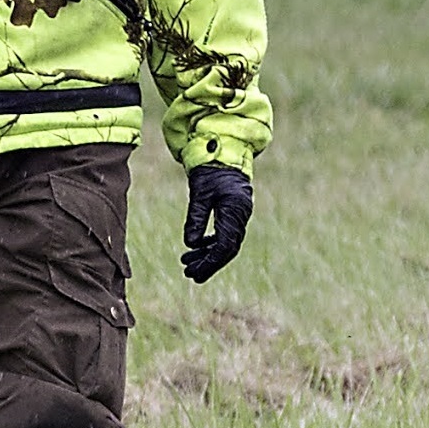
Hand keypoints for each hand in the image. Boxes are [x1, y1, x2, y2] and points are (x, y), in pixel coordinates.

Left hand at [182, 164, 252, 281]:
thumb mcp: (199, 193)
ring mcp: (239, 215)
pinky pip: (225, 234)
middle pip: (227, 249)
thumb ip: (196, 217)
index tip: (194, 272)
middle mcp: (241, 215)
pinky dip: (211, 243)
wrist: (223, 153)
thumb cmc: (210, 171)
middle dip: (208, 263)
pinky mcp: (234, 213)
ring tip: (187, 264)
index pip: (224, 246)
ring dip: (207, 255)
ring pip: (226, 243)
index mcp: (235, 211)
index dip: (209, 262)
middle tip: (189, 274)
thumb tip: (191, 243)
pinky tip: (197, 247)